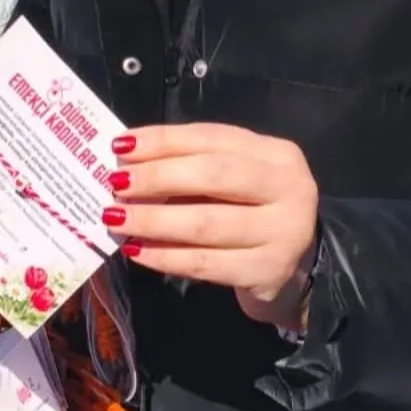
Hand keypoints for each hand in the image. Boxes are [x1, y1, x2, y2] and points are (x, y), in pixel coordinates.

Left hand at [104, 123, 319, 330]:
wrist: (295, 269)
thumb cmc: (252, 213)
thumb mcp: (236, 180)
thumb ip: (193, 166)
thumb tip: (129, 163)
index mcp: (277, 154)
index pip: (214, 138)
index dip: (165, 140)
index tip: (121, 146)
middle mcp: (289, 188)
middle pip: (215, 175)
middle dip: (158, 177)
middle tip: (116, 184)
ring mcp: (283, 233)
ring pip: (207, 223)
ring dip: (154, 220)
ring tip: (116, 218)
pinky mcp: (268, 272)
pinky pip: (205, 263)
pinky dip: (165, 257)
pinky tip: (137, 251)